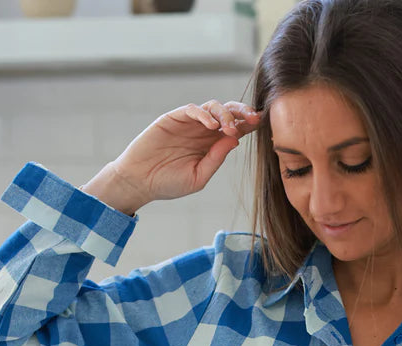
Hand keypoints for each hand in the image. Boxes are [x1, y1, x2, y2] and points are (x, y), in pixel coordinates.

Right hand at [105, 100, 260, 210]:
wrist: (139, 182)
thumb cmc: (168, 183)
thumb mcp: (198, 177)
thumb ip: (216, 159)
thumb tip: (235, 140)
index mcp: (212, 145)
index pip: (235, 129)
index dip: (249, 124)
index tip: (262, 123)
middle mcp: (202, 131)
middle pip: (228, 113)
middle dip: (243, 112)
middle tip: (253, 118)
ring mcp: (189, 123)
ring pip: (213, 107)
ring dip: (225, 114)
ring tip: (228, 127)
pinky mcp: (173, 118)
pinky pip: (192, 109)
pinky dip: (204, 114)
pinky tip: (211, 125)